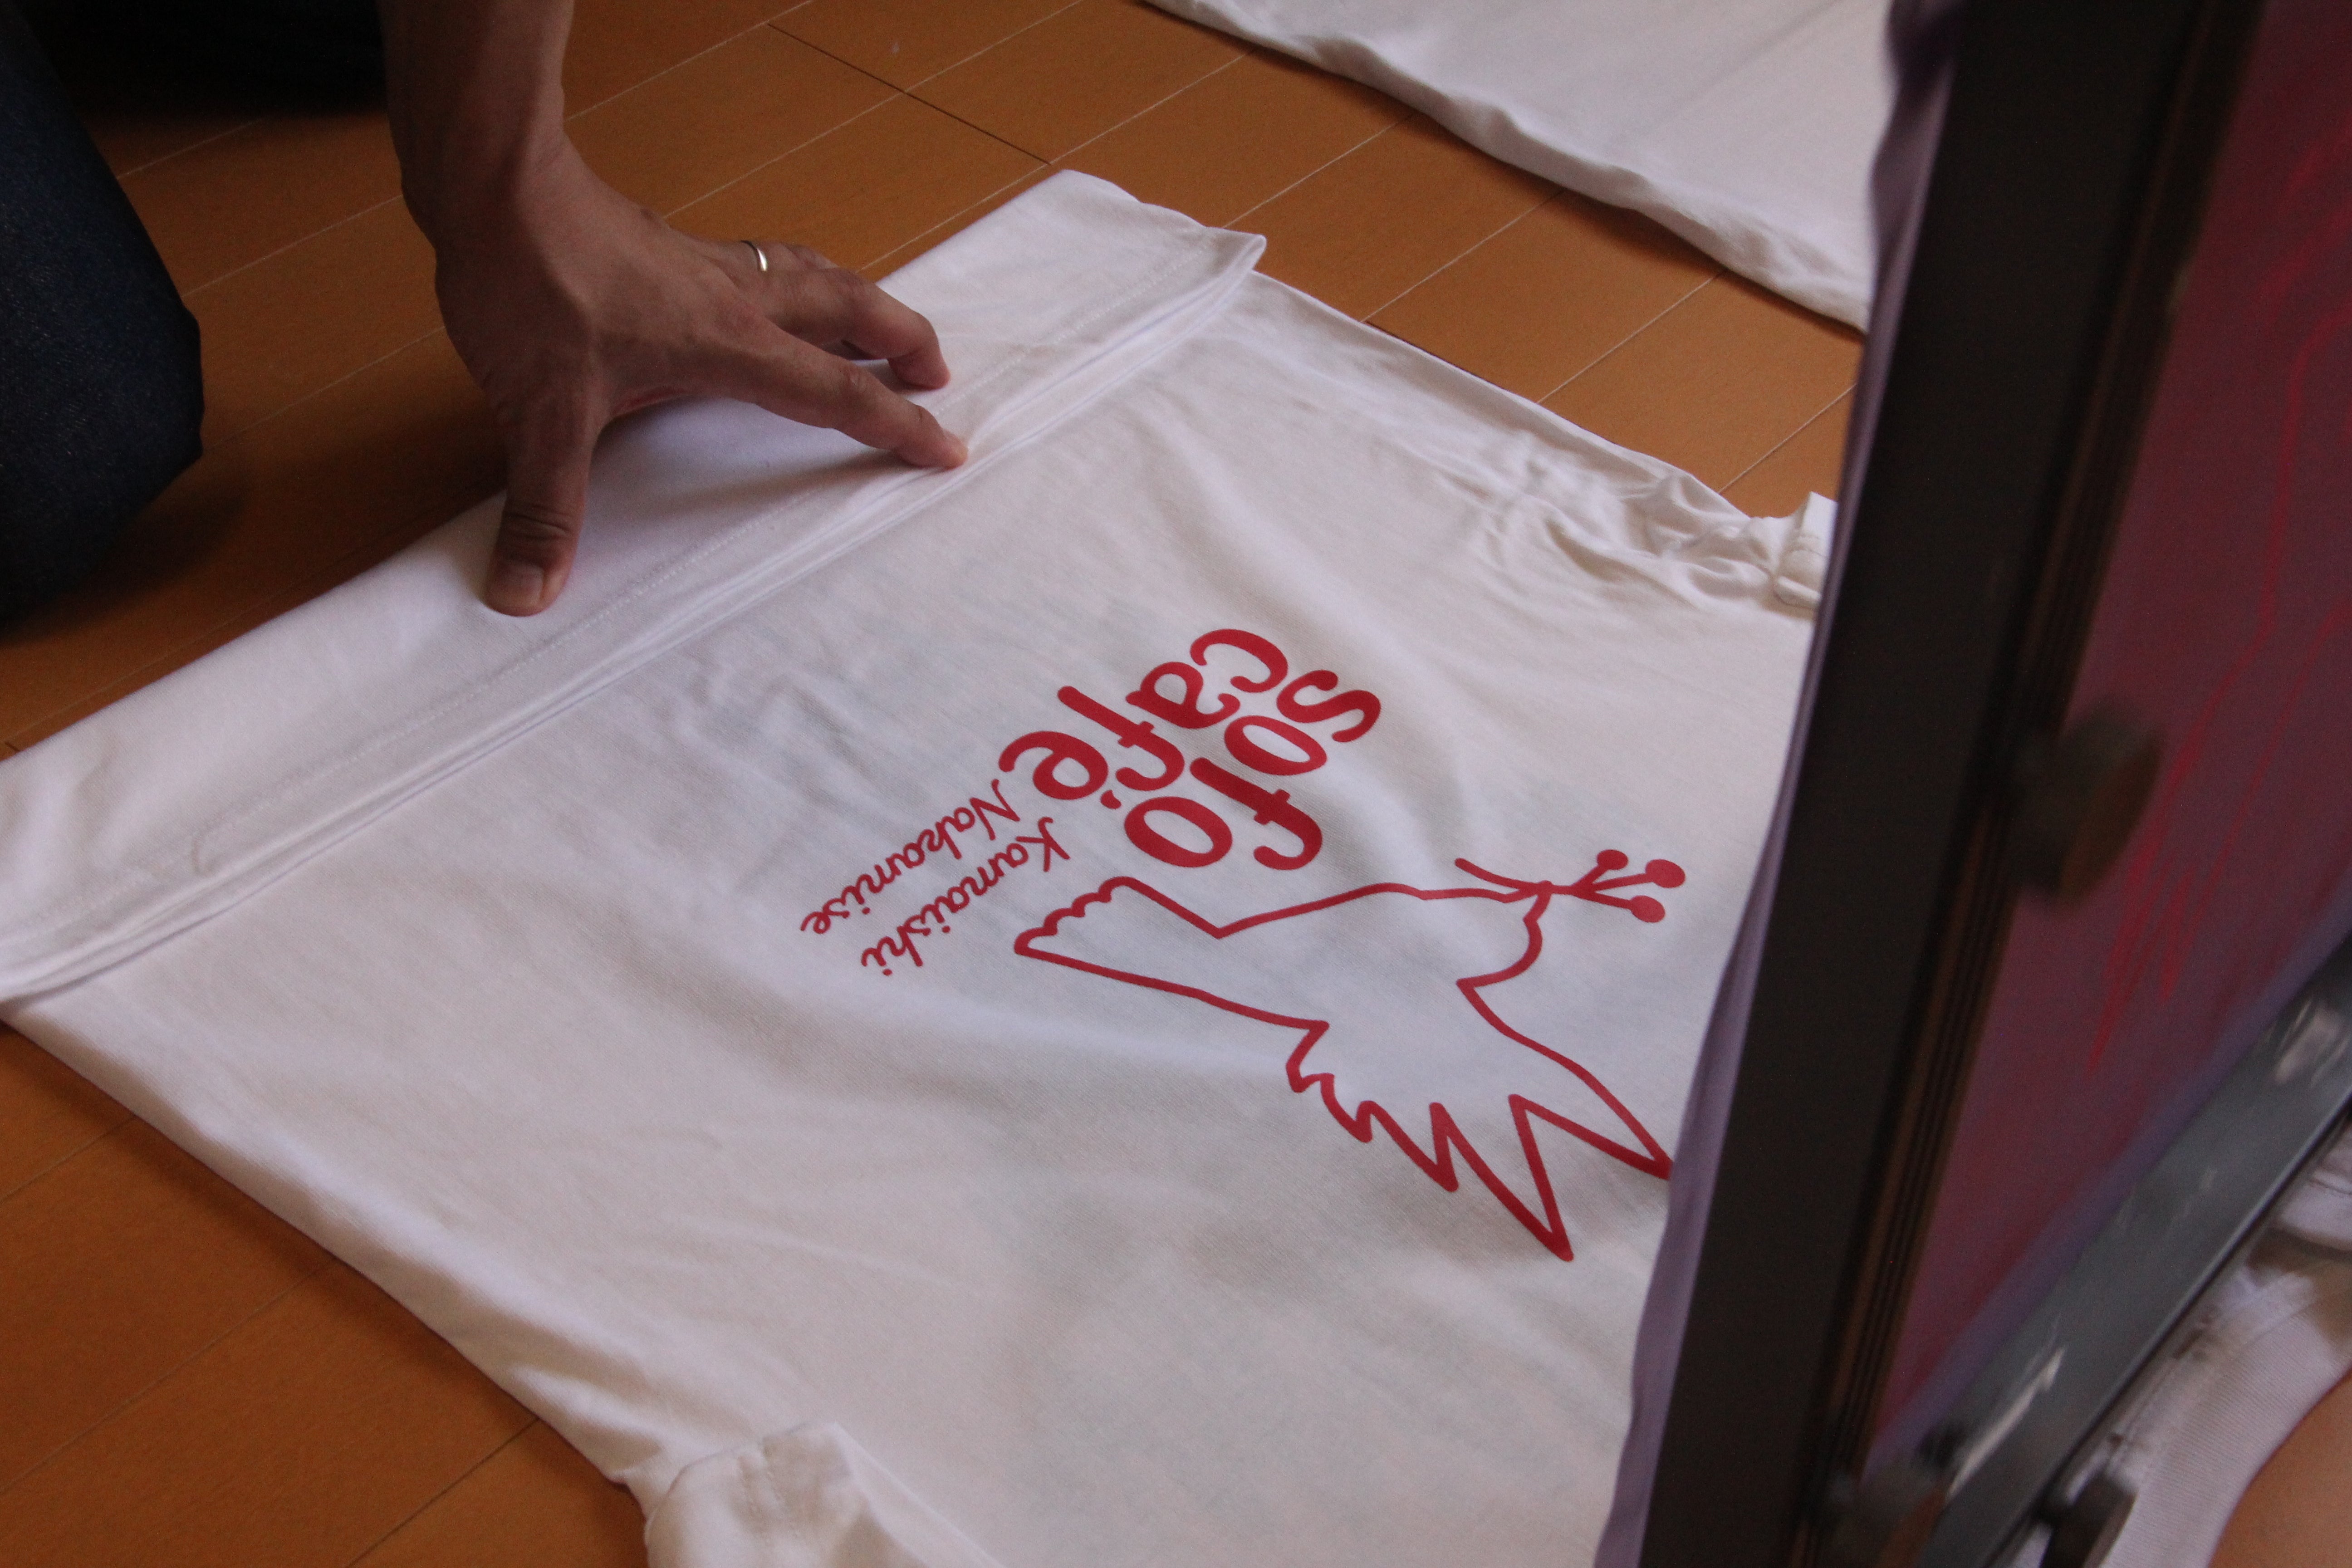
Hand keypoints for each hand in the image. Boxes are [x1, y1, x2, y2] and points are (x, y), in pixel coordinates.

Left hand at [431, 147, 965, 614]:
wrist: (492, 184)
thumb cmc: (528, 283)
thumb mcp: (536, 411)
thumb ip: (543, 507)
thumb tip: (523, 596)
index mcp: (726, 342)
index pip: (833, 390)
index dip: (895, 426)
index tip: (946, 449)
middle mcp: (732, 297)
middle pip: (849, 307)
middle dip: (902, 340)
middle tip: (937, 373)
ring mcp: (703, 264)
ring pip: (810, 273)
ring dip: (858, 300)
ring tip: (882, 327)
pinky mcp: (670, 246)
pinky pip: (760, 260)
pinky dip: (793, 276)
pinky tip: (770, 291)